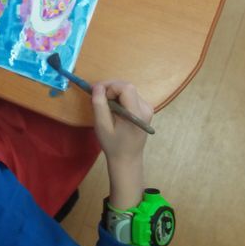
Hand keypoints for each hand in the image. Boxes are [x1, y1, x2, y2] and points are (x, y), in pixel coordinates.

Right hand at [93, 81, 152, 210]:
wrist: (127, 159)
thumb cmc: (113, 145)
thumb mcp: (102, 126)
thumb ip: (99, 104)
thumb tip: (97, 86)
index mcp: (137, 113)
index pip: (126, 88)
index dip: (110, 86)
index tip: (97, 94)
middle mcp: (146, 108)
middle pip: (127, 87)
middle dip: (110, 88)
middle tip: (97, 97)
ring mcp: (147, 108)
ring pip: (128, 90)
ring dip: (113, 93)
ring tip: (104, 105)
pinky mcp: (145, 109)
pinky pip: (130, 96)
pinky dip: (119, 97)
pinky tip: (113, 108)